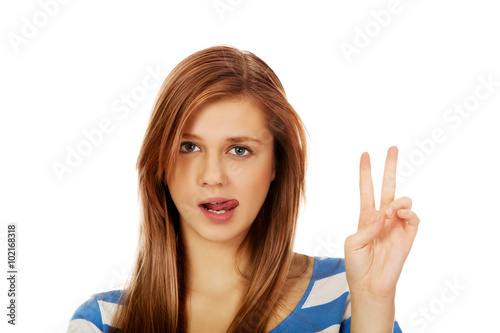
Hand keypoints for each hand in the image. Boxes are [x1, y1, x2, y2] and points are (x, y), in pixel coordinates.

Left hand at [344, 146, 419, 299]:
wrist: (369, 285)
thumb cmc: (357, 265)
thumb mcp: (353, 242)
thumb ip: (367, 226)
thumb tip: (384, 214)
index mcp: (366, 217)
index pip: (367, 189)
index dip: (366, 172)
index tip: (365, 154)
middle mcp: (383, 217)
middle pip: (388, 186)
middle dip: (390, 167)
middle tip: (392, 147)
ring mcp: (396, 225)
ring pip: (403, 200)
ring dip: (397, 200)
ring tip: (390, 210)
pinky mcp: (408, 235)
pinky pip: (413, 217)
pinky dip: (406, 212)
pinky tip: (397, 214)